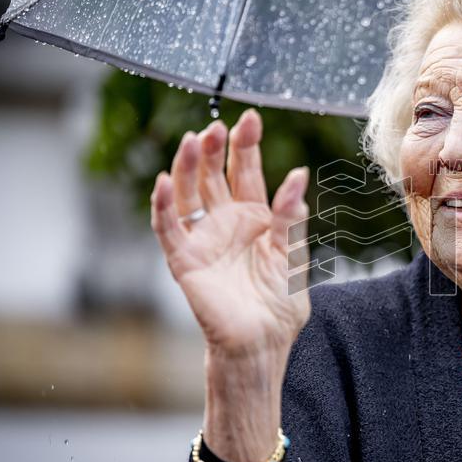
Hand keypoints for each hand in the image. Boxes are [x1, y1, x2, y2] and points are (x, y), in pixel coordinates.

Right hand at [150, 108, 311, 358]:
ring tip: (192, 140)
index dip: (246, 146)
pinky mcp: (185, 261)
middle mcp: (226, 223)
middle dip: (215, 149)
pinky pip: (168, 228)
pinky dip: (163, 205)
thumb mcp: (293, 255)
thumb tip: (299, 175)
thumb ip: (291, 217)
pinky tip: (164, 181)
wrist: (262, 343)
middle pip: (215, 177)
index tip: (250, 119)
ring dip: (187, 167)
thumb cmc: (280, 305)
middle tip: (217, 125)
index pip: (246, 173)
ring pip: (188, 194)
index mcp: (255, 219)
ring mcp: (203, 240)